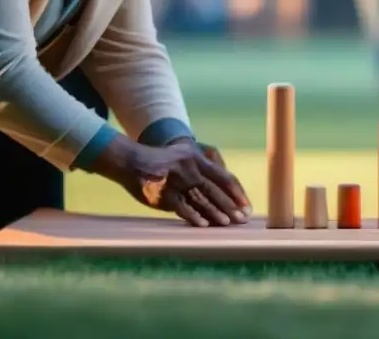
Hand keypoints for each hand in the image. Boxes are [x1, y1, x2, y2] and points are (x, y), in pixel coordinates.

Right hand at [125, 139, 252, 227]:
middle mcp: (190, 169)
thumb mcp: (185, 153)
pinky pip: (182, 208)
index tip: (246, 204)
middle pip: (214, 190)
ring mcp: (177, 182)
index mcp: (197, 158)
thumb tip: (225, 184)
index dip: (236, 192)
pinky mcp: (164, 195)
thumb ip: (204, 165)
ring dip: (216, 213)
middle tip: (242, 219)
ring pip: (201, 200)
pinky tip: (204, 225)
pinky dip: (194, 217)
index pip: (223, 176)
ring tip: (227, 223)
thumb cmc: (164, 160)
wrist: (133, 161)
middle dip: (230, 205)